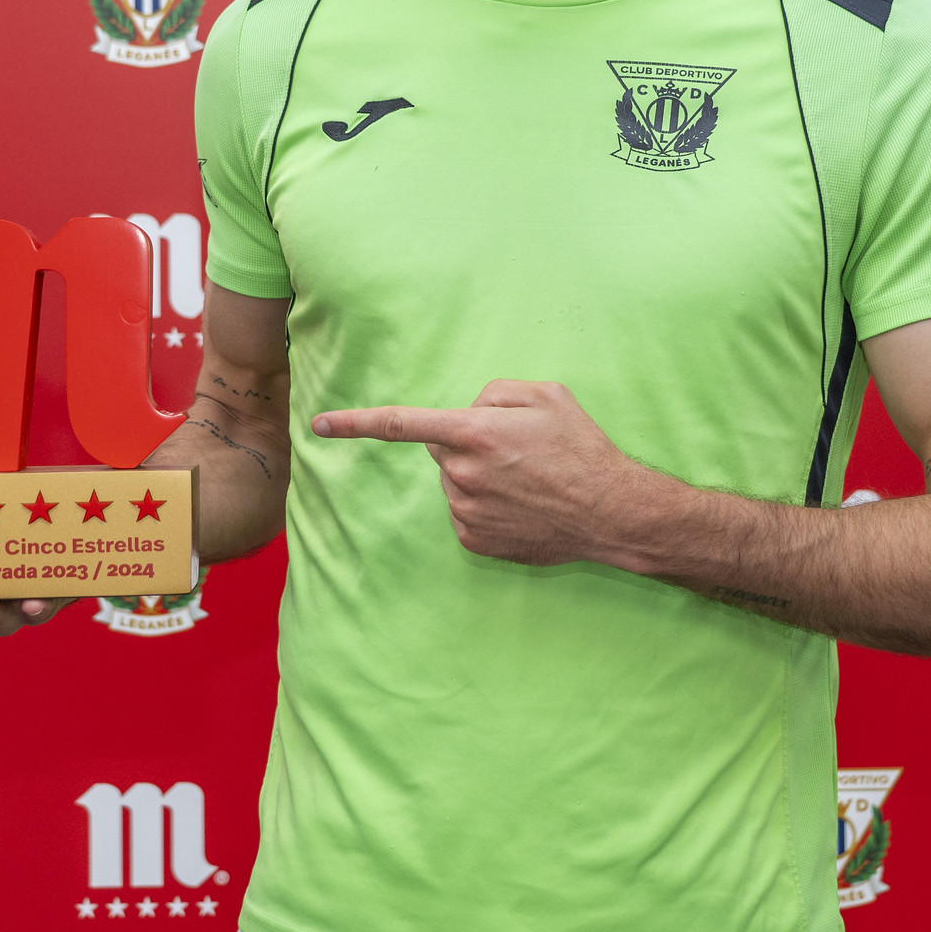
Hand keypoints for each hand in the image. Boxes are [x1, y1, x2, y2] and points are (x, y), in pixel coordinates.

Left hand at [313, 381, 678, 569]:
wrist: (610, 512)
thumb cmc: (581, 448)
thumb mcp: (546, 395)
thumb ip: (495, 391)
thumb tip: (468, 409)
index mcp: (474, 432)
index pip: (401, 424)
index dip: (356, 423)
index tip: (320, 425)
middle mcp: (462, 473)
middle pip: (441, 448)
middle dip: (466, 443)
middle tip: (515, 450)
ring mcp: (466, 510)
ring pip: (454, 481)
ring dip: (478, 475)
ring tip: (527, 480)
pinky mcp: (474, 540)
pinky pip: (465, 512)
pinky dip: (486, 505)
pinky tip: (522, 505)